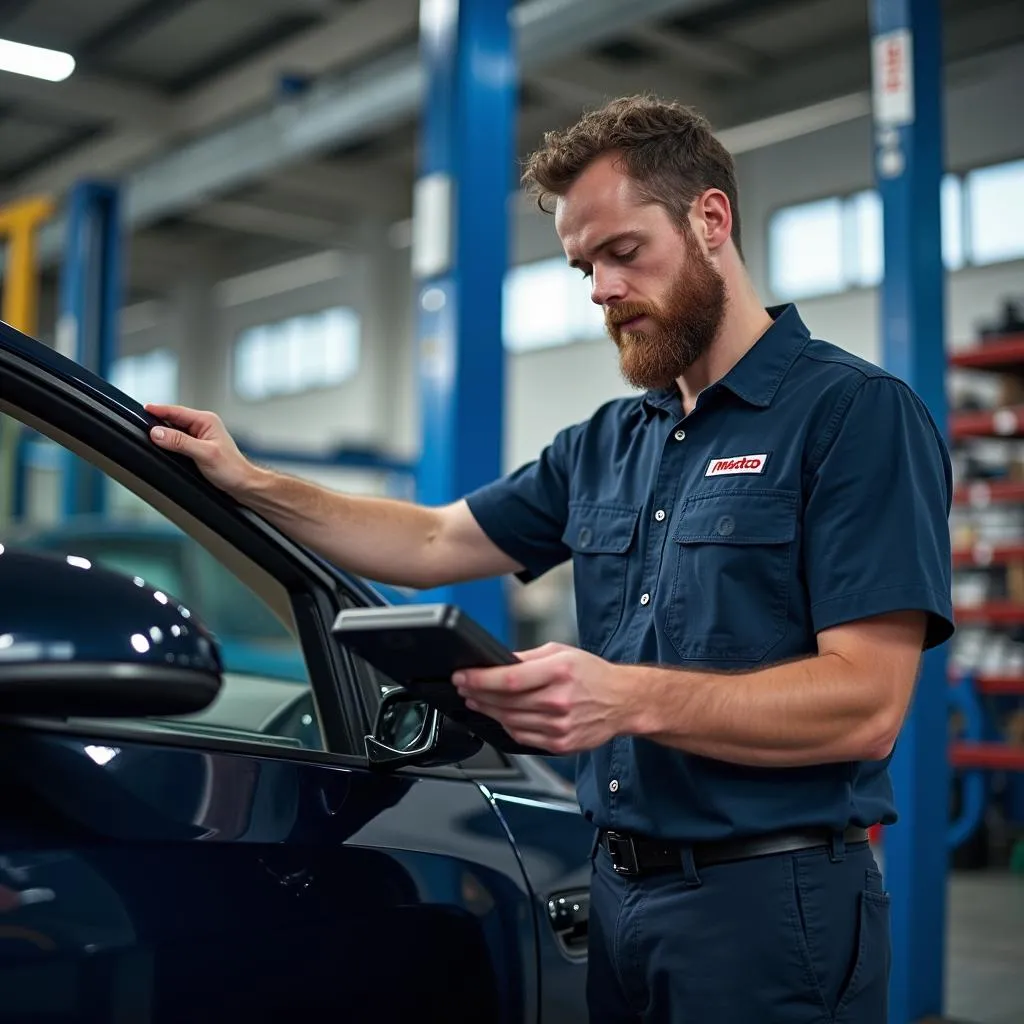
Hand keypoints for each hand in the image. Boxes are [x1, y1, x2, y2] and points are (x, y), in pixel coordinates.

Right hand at [144, 404, 255, 495]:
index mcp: (207, 421)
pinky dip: (170, 444)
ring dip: (164, 434)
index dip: (159, 409)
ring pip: (176, 432)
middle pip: (174, 420)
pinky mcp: (199, 449)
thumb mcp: (203, 453)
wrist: (243, 485)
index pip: (177, 411)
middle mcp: (204, 427)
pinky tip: (163, 448)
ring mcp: (201, 437)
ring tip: (149, 436)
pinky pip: (179, 442)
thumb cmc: (232, 469)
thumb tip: (157, 432)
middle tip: (140, 425)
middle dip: (158, 422)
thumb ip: (179, 442)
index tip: (143, 408)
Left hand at [453, 642, 635, 754]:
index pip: (509, 678)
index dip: (480, 679)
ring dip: (487, 711)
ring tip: (476, 700)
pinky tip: (500, 716)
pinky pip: (522, 737)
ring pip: (509, 720)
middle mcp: (559, 700)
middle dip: (477, 694)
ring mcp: (560, 725)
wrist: (622, 701)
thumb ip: (528, 658)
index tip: (462, 676)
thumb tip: (497, 662)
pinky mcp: (560, 743)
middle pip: (505, 701)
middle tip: (463, 687)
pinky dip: (506, 726)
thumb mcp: (561, 652)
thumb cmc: (593, 674)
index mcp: (559, 672)